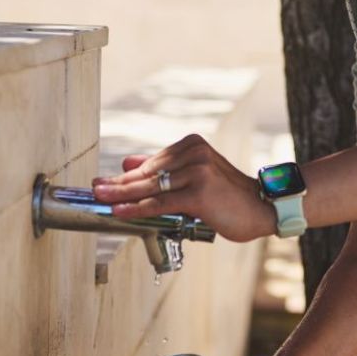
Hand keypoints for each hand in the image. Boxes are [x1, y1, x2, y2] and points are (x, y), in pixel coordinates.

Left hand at [91, 135, 276, 241]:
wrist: (262, 208)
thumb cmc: (228, 197)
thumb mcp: (195, 177)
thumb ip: (164, 170)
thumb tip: (128, 163)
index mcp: (192, 145)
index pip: (152, 163)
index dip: (126, 175)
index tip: (103, 182)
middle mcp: (195, 153)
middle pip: (148, 173)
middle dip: (118, 183)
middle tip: (94, 189)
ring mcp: (198, 171)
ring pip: (151, 187)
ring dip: (122, 194)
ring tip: (101, 198)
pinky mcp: (199, 192)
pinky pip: (161, 202)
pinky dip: (137, 207)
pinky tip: (119, 210)